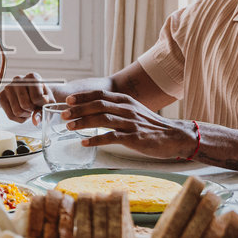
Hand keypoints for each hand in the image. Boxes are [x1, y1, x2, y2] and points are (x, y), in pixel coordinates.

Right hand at [0, 73, 55, 121]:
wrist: (36, 92)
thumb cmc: (43, 95)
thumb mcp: (49, 102)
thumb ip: (44, 110)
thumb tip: (35, 120)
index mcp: (32, 77)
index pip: (37, 98)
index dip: (41, 105)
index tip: (42, 102)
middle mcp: (18, 79)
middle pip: (26, 105)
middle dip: (32, 110)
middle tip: (34, 106)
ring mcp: (8, 87)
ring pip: (17, 111)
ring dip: (25, 115)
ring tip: (29, 109)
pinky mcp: (1, 96)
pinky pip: (10, 115)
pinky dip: (19, 118)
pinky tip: (23, 113)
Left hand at [60, 90, 196, 158]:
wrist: (174, 136)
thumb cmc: (151, 125)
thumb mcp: (134, 110)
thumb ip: (117, 108)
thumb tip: (96, 109)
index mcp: (126, 101)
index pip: (100, 94)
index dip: (83, 96)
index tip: (68, 100)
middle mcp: (127, 109)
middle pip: (98, 105)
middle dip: (78, 109)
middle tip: (63, 114)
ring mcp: (130, 123)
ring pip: (102, 119)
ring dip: (83, 122)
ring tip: (69, 126)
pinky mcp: (134, 138)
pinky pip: (111, 137)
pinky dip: (96, 140)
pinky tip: (84, 143)